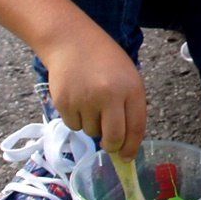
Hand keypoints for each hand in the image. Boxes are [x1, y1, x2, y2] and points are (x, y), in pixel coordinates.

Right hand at [42, 25, 147, 157]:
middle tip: (109, 143)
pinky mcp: (64, 102)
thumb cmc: (104, 60)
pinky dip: (76, 118)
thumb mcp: (128, 77)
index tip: (128, 157)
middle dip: (112, 145)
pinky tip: (77, 99)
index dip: (132, 147)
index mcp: (130, 88)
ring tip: (90, 102)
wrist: (71, 41)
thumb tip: (126, 141)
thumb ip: (130, 106)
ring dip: (92, 126)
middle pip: (113, 138)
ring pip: (91, 132)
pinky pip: (73, 125)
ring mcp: (85, 99)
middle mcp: (109, 95)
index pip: (136, 127)